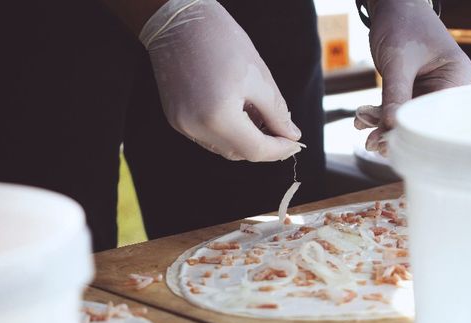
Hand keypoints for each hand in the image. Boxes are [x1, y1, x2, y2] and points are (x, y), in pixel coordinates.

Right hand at [140, 0, 302, 160]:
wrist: (177, 20)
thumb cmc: (221, 40)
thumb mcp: (258, 76)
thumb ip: (277, 112)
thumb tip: (291, 136)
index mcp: (219, 117)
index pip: (256, 151)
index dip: (279, 150)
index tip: (295, 143)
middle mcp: (196, 128)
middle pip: (239, 153)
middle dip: (264, 146)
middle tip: (282, 130)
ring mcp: (183, 125)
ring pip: (223, 148)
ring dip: (245, 140)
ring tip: (259, 117)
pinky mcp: (176, 119)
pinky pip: (208, 137)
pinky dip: (227, 132)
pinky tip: (237, 113)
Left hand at [355, 0, 470, 155]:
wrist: (393, 6)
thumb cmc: (402, 24)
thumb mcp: (398, 61)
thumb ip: (394, 95)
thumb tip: (390, 129)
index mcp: (456, 77)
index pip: (438, 115)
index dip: (413, 131)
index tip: (388, 143)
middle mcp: (447, 87)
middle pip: (422, 121)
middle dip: (394, 132)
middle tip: (370, 144)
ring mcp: (430, 91)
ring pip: (406, 119)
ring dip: (382, 126)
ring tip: (361, 126)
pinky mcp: (413, 92)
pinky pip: (397, 111)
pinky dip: (379, 116)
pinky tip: (361, 121)